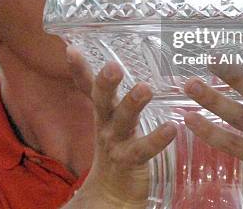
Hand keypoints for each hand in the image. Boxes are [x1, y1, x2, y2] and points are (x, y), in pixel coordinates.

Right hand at [64, 47, 176, 208]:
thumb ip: (118, 97)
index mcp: (102, 112)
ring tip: (144, 89)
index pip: (88, 87)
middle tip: (113, 67)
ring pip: (122, 121)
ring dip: (131, 104)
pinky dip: (156, 140)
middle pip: (102, 99)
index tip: (71, 49)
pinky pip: (142, 149)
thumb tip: (122, 70)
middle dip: (105, 82)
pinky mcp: (130, 161)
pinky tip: (171, 128)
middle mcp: (105, 124)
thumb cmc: (118, 147)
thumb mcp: (115, 119)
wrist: (113, 193)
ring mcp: (116, 143)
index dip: (80, 69)